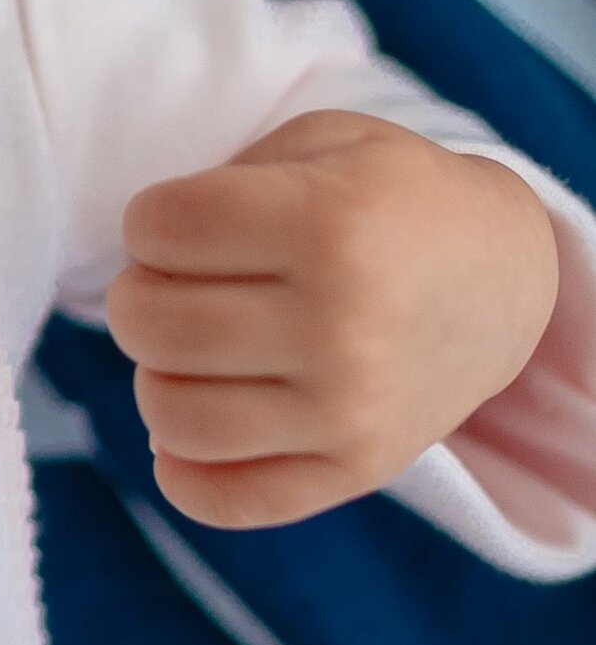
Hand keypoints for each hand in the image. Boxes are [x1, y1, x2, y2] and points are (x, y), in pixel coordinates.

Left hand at [107, 109, 560, 529]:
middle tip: (181, 286)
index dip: (150, 221)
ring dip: (158, 376)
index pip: (156, 229)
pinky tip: (194, 427)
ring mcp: (350, 411)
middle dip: (139, 296)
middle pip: (148, 324)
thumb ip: (221, 183)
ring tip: (196, 350)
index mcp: (327, 224)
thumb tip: (140, 270)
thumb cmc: (387, 199)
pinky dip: (182, 470)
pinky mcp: (356, 470)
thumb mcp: (320, 145)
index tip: (183, 224)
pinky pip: (224, 499)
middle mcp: (340, 326)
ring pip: (169, 416)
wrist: (504, 276)